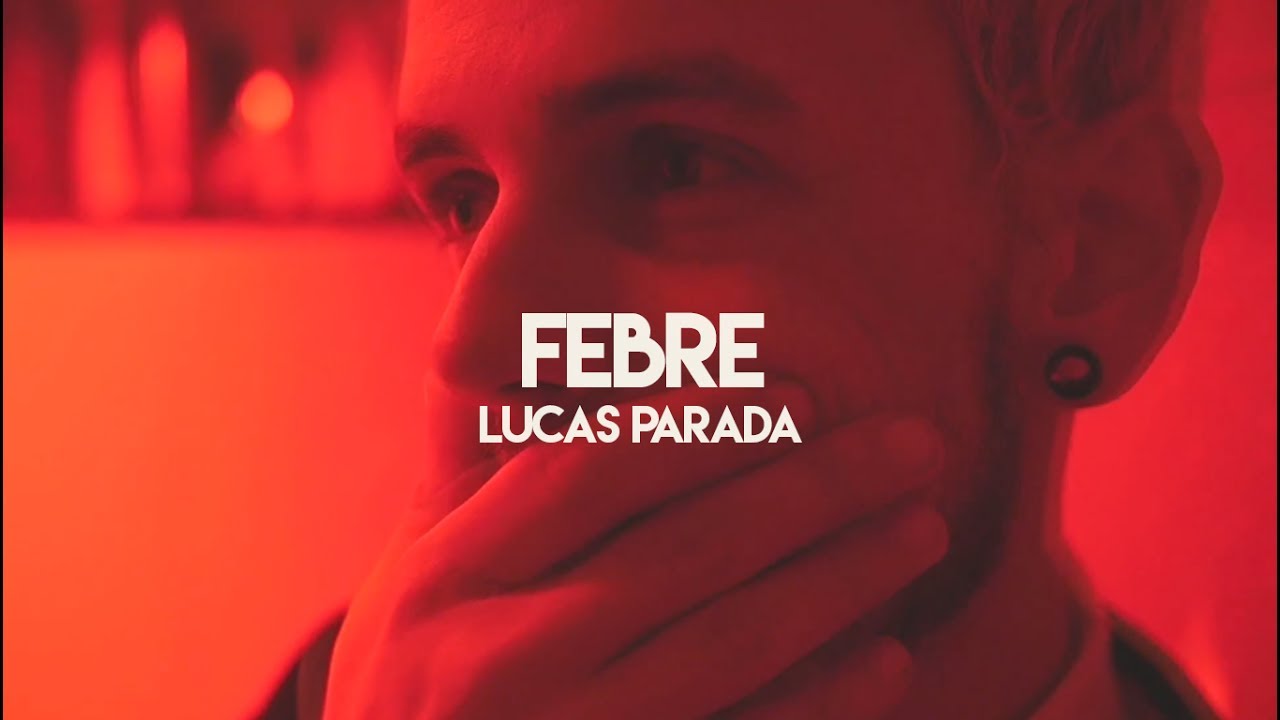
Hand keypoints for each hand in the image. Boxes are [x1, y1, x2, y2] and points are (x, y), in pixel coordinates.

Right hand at [323, 385, 946, 718]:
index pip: (590, 473)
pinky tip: (889, 660)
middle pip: (683, 551)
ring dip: (840, 581)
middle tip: (913, 444)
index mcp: (446, 577)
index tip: (802, 392)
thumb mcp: (412, 580)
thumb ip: (472, 478)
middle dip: (814, 488)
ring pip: (727, 644)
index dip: (702, 424)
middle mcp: (494, 658)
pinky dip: (820, 704)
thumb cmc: (409, 690)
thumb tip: (546, 353)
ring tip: (921, 529)